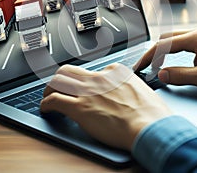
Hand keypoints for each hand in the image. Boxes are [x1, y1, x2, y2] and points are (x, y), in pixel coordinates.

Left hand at [40, 63, 171, 150]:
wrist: (150, 126)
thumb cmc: (151, 112)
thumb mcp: (141, 89)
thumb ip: (127, 85)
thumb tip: (124, 90)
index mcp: (114, 71)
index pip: (93, 71)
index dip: (87, 81)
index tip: (85, 88)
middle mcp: (98, 78)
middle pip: (70, 70)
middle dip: (61, 77)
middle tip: (58, 86)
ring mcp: (88, 92)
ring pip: (58, 81)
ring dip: (49, 89)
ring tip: (48, 96)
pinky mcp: (80, 108)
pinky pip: (54, 100)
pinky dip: (46, 104)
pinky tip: (46, 108)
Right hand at [133, 25, 196, 93]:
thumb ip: (180, 75)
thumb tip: (161, 75)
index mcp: (196, 38)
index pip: (163, 45)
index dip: (149, 57)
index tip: (140, 66)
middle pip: (167, 38)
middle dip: (156, 52)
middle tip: (149, 65)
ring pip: (178, 38)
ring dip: (169, 52)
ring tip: (164, 65)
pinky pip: (189, 41)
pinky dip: (181, 52)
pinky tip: (187, 64)